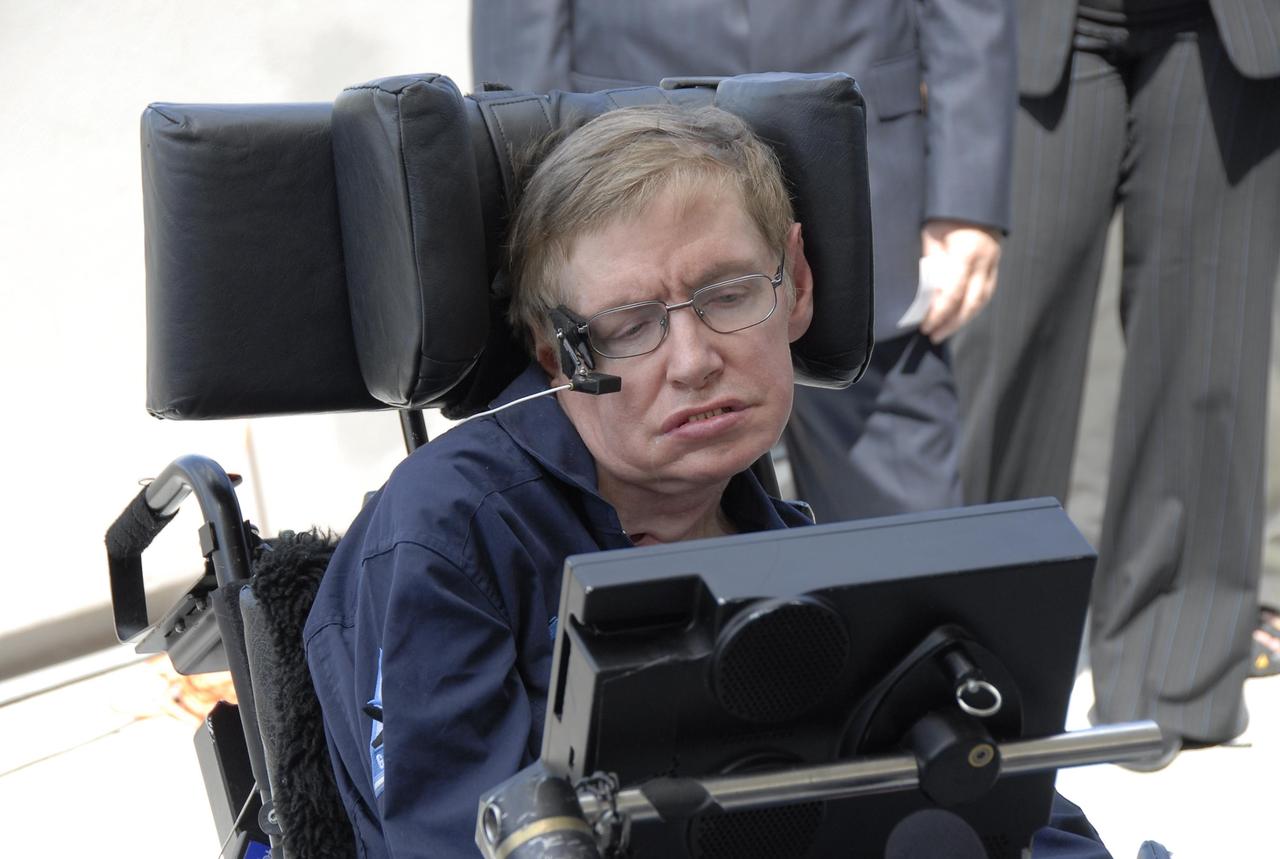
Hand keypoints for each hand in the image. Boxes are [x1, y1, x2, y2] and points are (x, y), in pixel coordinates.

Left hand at [918, 219, 1000, 342]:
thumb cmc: (944, 213)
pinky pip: (986, 291)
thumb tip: (920, 292)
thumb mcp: (930, 236)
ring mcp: (993, 262)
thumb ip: (929, 263)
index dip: (939, 314)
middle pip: (971, 303)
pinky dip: (973, 306)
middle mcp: (984, 261)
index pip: (953, 294)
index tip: (925, 326)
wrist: (973, 196)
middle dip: (952, 323)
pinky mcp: (995, 263)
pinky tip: (960, 315)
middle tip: (933, 335)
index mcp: (966, 253)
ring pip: (982, 300)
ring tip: (944, 330)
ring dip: (963, 319)